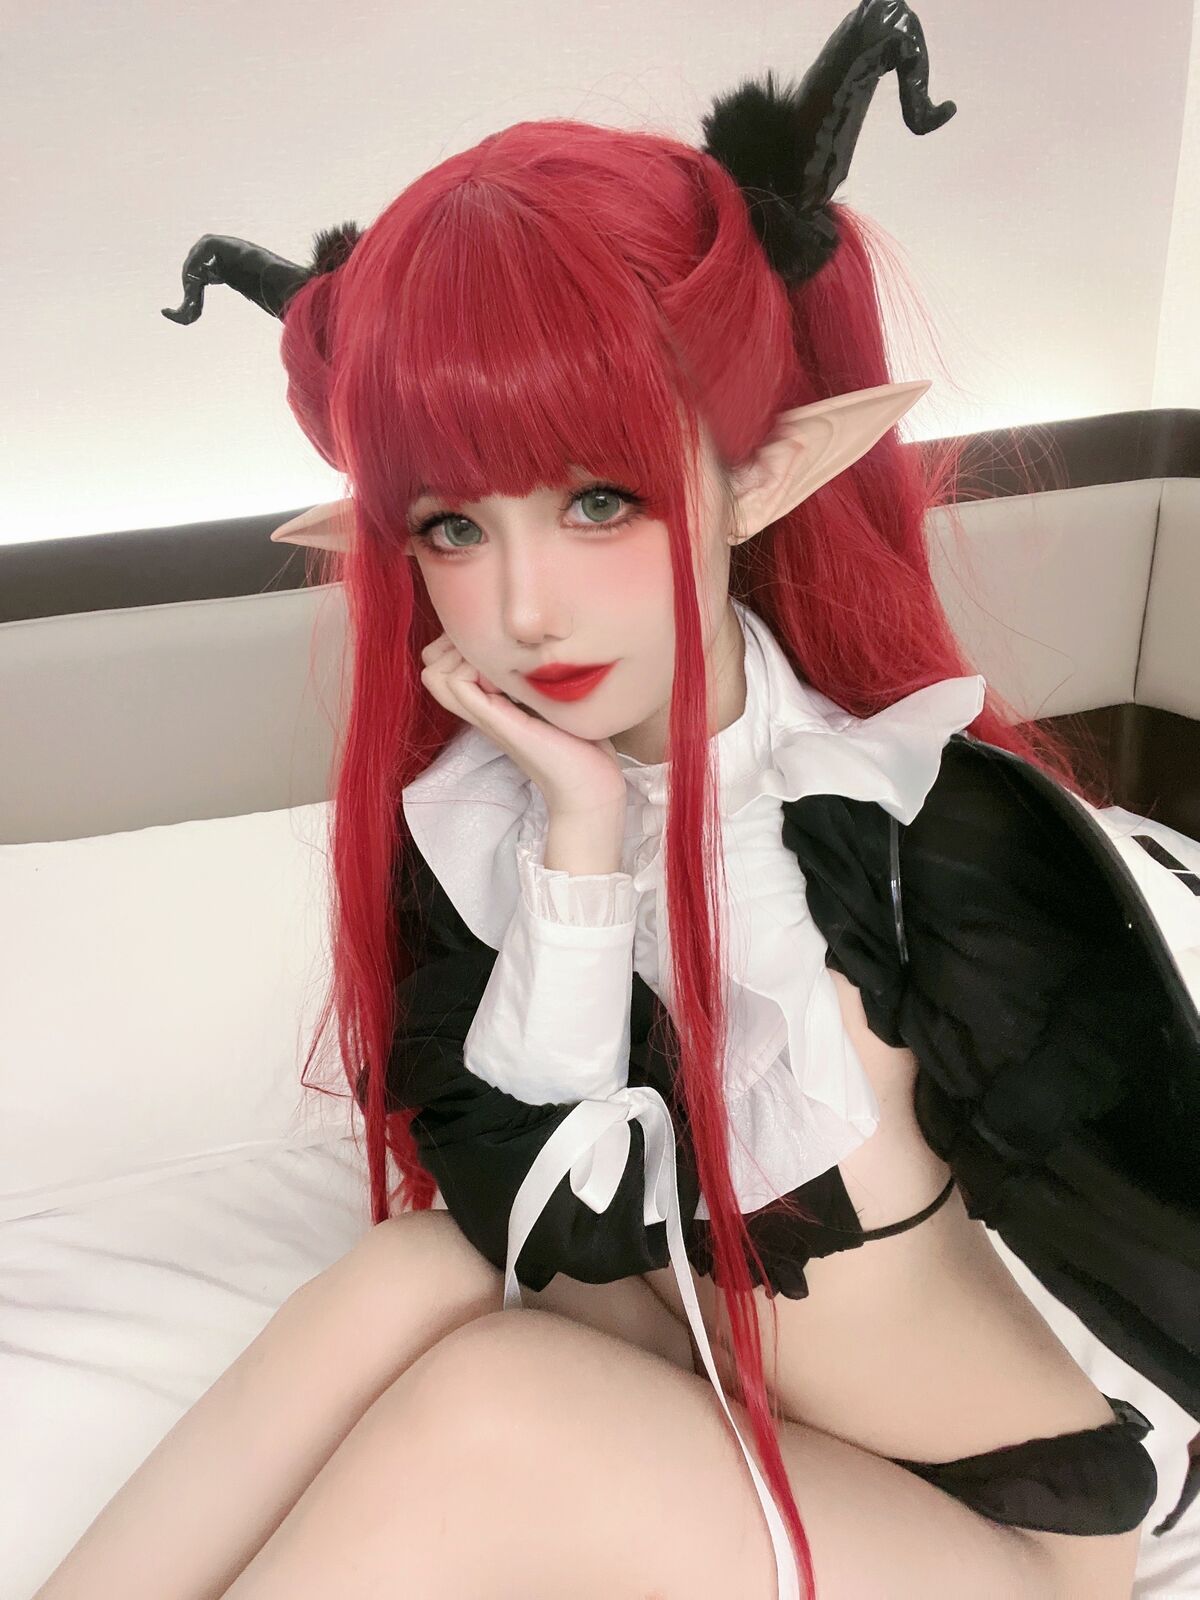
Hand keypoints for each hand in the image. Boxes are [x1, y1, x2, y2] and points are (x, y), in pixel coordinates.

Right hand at [419, 635, 627, 817]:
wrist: (590, 788)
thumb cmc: (582, 744)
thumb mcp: (557, 698)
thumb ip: (542, 677)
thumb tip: (543, 645)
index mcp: (492, 703)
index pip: (444, 662)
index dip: (459, 641)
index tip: (497, 640)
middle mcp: (482, 709)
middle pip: (431, 667)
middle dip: (453, 642)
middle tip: (494, 645)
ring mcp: (486, 717)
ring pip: (435, 675)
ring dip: (460, 653)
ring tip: (499, 659)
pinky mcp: (499, 724)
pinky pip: (458, 685)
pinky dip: (474, 667)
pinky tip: (507, 673)